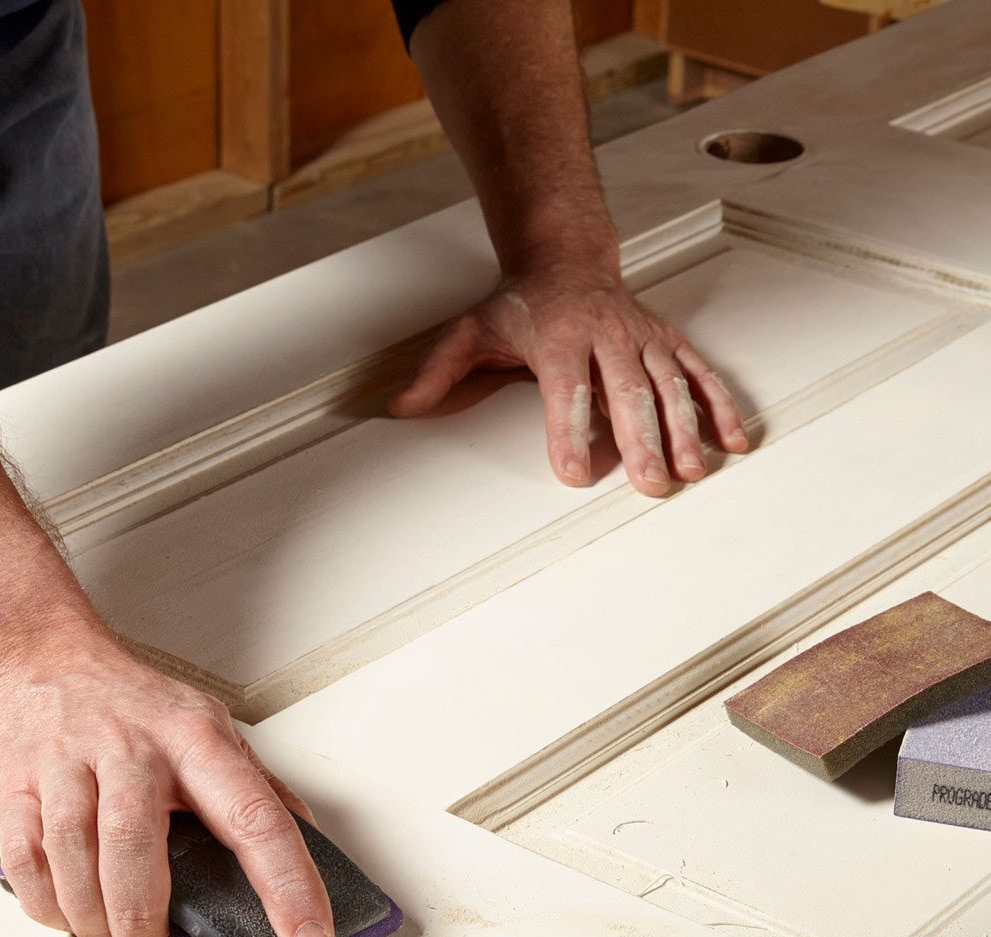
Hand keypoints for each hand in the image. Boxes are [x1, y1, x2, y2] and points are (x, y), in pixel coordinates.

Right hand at [0, 631, 334, 936]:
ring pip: (76, 860)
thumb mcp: (209, 727)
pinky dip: (49, 905)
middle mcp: (132, 748)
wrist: (42, 660)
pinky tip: (69, 911)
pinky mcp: (12, 786)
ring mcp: (67, 764)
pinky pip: (27, 863)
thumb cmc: (133, 704)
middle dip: (145, 920)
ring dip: (95, 919)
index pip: (255, 817)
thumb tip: (313, 843)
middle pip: (137, 847)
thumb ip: (258, 786)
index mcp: (196, 738)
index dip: (287, 884)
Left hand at [389, 265, 749, 494]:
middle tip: (648, 484)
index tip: (575, 472)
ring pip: (669, 385)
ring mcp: (641, 338)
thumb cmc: (519, 303)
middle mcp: (607, 335)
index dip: (571, 431)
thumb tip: (401, 407)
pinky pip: (698, 373)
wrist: (564, 256)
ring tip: (691, 471)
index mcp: (558, 336)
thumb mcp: (470, 330)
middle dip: (641, 440)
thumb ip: (438, 371)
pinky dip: (718, 407)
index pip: (566, 389)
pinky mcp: (665, 340)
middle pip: (627, 392)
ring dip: (684, 430)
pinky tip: (730, 442)